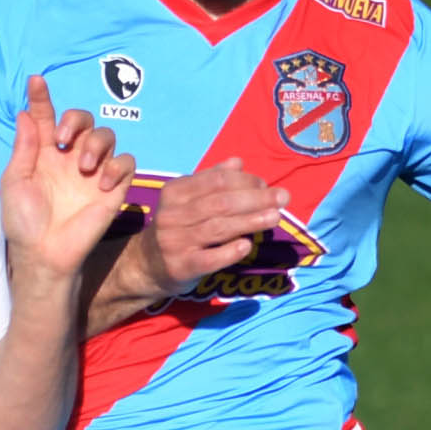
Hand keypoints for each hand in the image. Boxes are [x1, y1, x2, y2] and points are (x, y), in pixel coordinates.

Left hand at [1, 74, 134, 279]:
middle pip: (83, 120)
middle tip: (63, 140)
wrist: (44, 254)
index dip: (41, 97)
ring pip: (107, 135)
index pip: (46, 117)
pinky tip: (102, 182)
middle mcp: (70, 157)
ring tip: (84, 167)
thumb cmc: (24, 222)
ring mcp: (93, 172)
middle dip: (75, 120)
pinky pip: (126, 162)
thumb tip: (25, 113)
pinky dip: (118, 165)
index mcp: (45, 153)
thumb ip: (24, 147)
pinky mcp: (113, 188)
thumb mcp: (15, 182)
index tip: (35, 81)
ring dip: (96, 143)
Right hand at [138, 157, 286, 293]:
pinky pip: (209, 259)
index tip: (266, 185)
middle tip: (282, 198)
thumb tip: (238, 162)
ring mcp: (175, 242)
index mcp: (175, 192)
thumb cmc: (176, 227)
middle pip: (220, 203)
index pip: (216, 181)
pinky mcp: (181, 266)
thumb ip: (211, 180)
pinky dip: (230, 251)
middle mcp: (172, 215)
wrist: (147, 265)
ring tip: (275, 217)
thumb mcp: (187, 199)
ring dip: (250, 221)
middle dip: (255, 199)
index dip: (245, 181)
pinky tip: (247, 245)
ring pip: (218, 228)